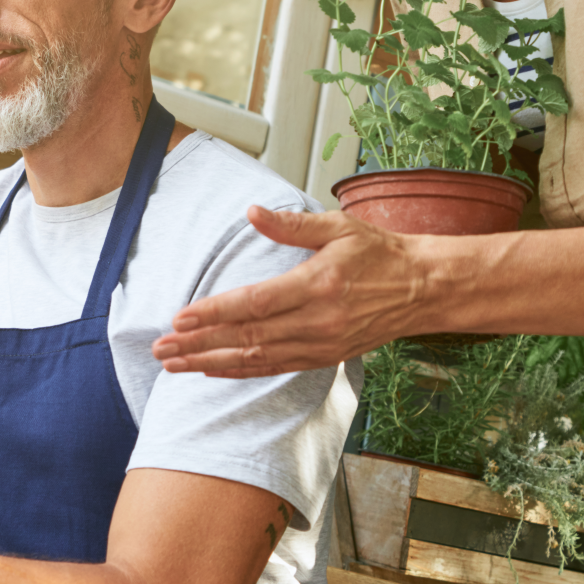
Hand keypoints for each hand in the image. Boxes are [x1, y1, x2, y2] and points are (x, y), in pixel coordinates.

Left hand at [151, 207, 431, 375]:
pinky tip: (211, 370)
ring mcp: (320, 345)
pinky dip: (239, 371)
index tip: (179, 318)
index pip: (253, 304)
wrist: (422, 289)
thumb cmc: (379, 253)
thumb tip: (251, 212)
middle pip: (246, 337)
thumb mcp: (339, 226)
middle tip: (160, 348)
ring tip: (174, 365)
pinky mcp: (323, 357)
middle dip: (198, 345)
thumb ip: (292, 224)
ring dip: (210, 363)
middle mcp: (317, 322)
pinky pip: (273, 368)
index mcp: (317, 286)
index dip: (213, 313)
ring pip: (255, 359)